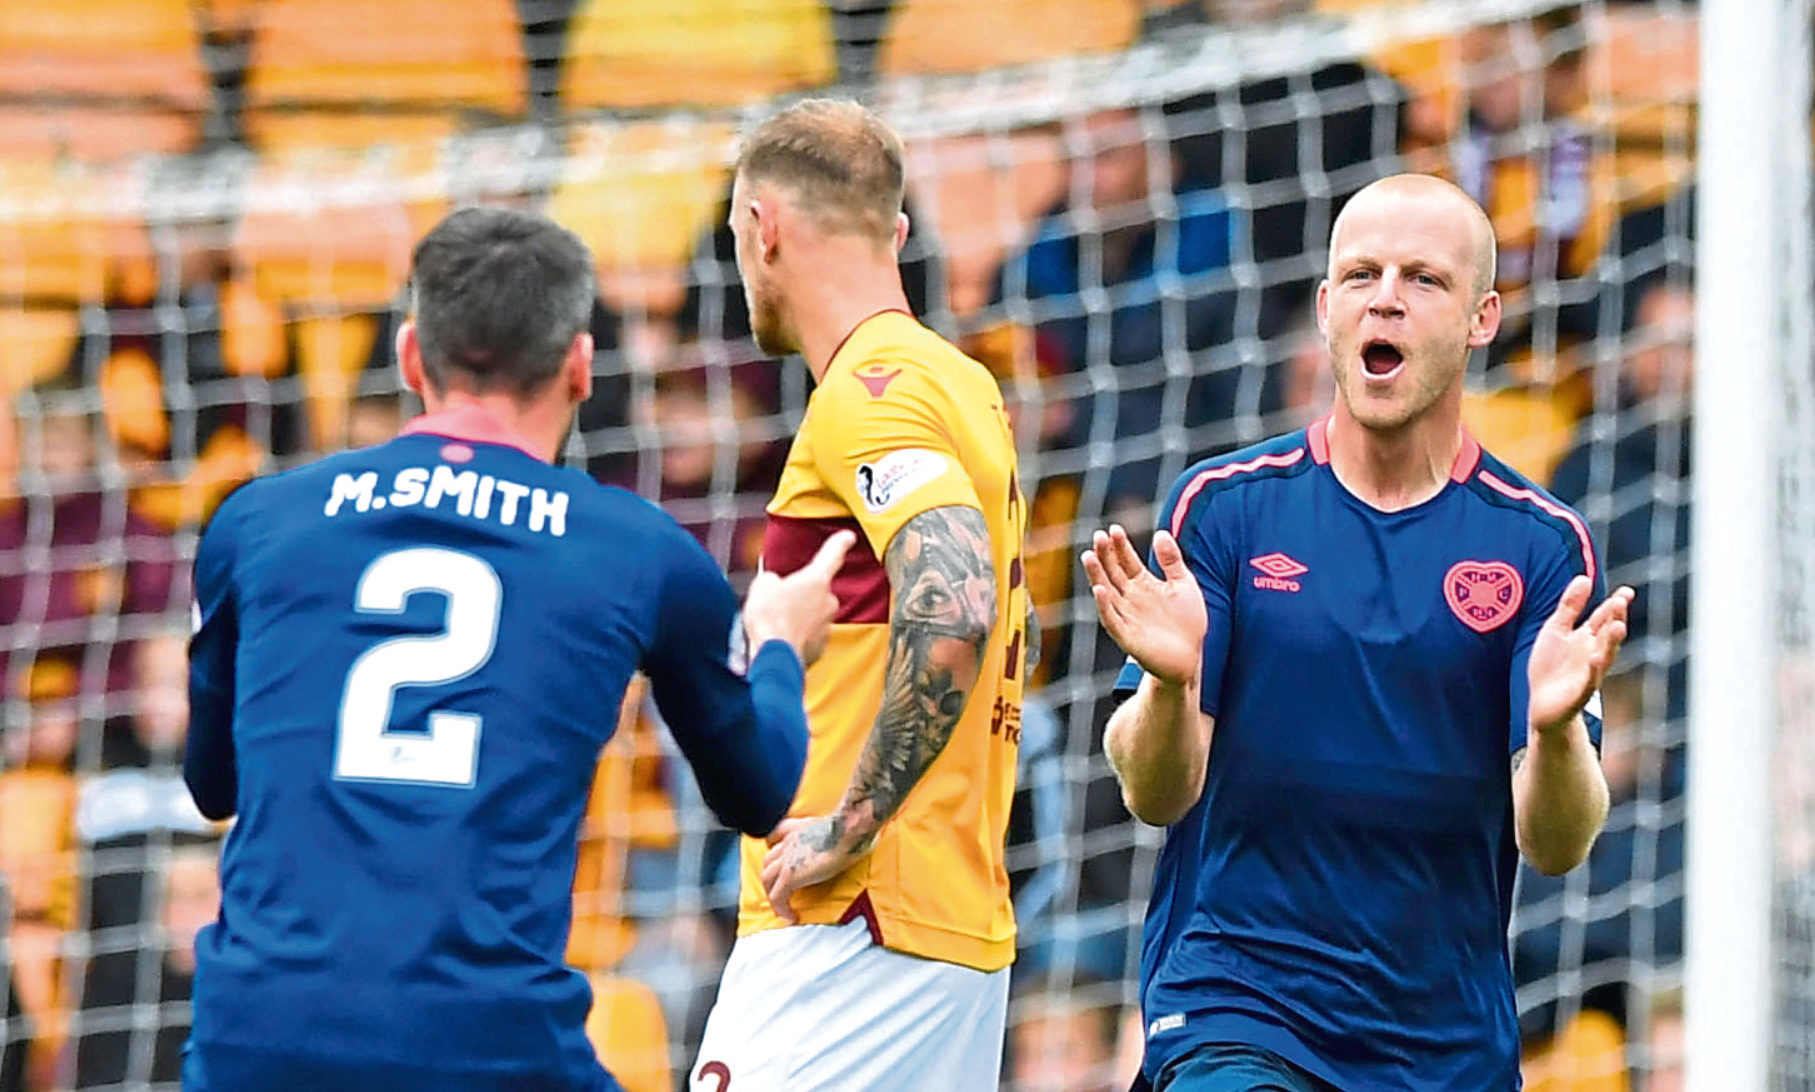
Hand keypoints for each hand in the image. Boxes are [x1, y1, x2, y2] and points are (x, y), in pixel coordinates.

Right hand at [742, 531, 854, 665]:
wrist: (774, 657)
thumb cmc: (770, 620)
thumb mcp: (762, 587)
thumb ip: (771, 580)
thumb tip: (772, 584)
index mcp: (816, 579)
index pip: (832, 554)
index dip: (839, 543)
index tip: (848, 537)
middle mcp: (828, 601)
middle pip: (817, 591)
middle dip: (801, 595)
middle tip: (779, 602)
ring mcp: (826, 626)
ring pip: (813, 616)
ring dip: (798, 618)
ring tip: (775, 624)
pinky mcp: (819, 648)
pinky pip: (809, 636)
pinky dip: (796, 637)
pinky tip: (780, 639)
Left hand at [760, 815, 863, 923]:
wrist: (849, 828)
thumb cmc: (855, 825)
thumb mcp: (841, 825)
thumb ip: (839, 830)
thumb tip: (858, 834)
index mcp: (801, 827)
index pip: (777, 834)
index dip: (775, 847)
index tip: (781, 858)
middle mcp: (790, 840)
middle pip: (769, 859)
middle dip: (772, 875)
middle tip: (781, 888)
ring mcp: (787, 858)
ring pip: (767, 878)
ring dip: (772, 892)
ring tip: (783, 905)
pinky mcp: (789, 875)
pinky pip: (776, 897)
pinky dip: (781, 908)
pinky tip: (791, 917)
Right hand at [1082, 525, 1205, 688]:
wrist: (1190, 658)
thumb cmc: (1187, 622)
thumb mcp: (1184, 585)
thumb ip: (1172, 560)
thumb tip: (1160, 533)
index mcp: (1143, 584)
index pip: (1126, 560)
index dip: (1120, 545)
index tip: (1114, 529)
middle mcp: (1130, 598)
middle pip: (1112, 572)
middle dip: (1105, 555)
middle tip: (1098, 536)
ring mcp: (1126, 617)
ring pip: (1106, 592)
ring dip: (1096, 575)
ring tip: (1088, 556)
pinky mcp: (1127, 637)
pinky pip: (1112, 620)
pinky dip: (1104, 606)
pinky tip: (1099, 590)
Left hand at [1528, 576, 1634, 735]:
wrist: (1544, 706)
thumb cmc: (1551, 666)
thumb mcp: (1556, 630)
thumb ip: (1570, 606)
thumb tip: (1584, 577)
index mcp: (1588, 637)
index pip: (1604, 618)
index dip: (1615, 605)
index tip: (1626, 591)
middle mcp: (1593, 653)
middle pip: (1608, 634)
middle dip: (1615, 618)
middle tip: (1620, 602)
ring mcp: (1589, 673)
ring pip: (1604, 656)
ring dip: (1612, 642)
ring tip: (1619, 627)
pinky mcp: (1580, 693)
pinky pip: (1589, 682)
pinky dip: (1593, 671)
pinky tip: (1595, 659)